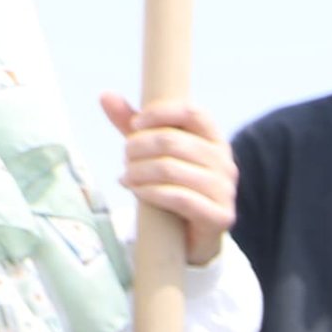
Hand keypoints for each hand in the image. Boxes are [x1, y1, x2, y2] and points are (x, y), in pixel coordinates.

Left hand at [103, 95, 235, 268]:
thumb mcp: (153, 153)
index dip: (160, 113)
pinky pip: (179, 197)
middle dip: (139, 147)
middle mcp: (225, 163)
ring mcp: (225, 190)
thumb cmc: (173, 186)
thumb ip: (134, 126)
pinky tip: (137, 192)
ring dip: (139, 171)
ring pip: (171, 169)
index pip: (192, 112)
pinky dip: (150, 192)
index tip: (135, 124)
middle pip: (173, 141)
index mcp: (214, 140)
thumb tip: (106, 95)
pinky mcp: (220, 215)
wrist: (192, 236)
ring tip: (126, 177)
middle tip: (125, 157)